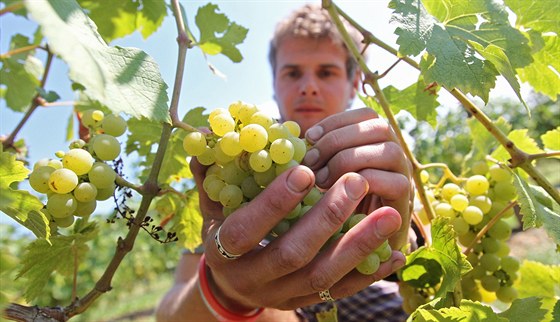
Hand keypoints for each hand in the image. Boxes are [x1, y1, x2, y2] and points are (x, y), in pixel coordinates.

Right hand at [190, 158, 404, 311]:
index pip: (246, 231)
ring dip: (358, 246)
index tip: (306, 171)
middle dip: (326, 219)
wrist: (233, 285)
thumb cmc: (225, 232)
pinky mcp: (307, 302)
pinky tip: (396, 254)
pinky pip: (342, 292)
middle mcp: (253, 279)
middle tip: (357, 181)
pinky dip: (369, 273)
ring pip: (323, 276)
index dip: (274, 204)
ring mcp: (283, 295)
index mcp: (224, 252)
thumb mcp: (213, 206)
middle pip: (292, 255)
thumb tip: (202, 133)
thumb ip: (212, 174)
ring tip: (389, 215)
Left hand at [302, 108, 411, 249]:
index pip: (366, 115)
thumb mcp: (322, 178)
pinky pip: (395, 183)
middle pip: (379, 126)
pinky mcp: (406, 202)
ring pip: (388, 150)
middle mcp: (394, 155)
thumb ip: (317, 158)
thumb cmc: (334, 210)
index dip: (336, 121)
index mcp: (375, 143)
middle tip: (311, 162)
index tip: (309, 137)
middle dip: (339, 139)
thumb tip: (292, 139)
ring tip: (322, 180)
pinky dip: (363, 183)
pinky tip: (338, 195)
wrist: (358, 252)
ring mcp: (404, 177)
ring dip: (350, 160)